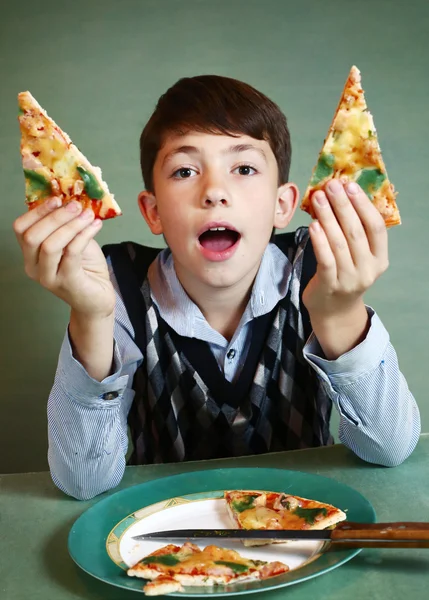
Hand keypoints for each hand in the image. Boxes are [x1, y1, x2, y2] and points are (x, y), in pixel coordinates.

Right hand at [13, 197, 115, 318]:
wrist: (97, 298)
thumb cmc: (84, 268)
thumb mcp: (72, 241)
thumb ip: (66, 225)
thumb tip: (70, 198)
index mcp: (30, 254)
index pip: (20, 228)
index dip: (37, 211)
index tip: (57, 199)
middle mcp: (33, 267)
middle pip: (32, 236)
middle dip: (55, 216)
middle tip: (76, 205)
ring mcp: (48, 277)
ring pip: (50, 245)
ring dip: (71, 225)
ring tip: (89, 215)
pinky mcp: (67, 282)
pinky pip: (72, 253)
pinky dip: (84, 235)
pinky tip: (96, 226)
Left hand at [302, 179, 388, 357]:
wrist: (333, 310)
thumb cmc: (344, 274)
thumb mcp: (358, 256)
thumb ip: (355, 232)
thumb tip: (341, 195)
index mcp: (380, 258)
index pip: (376, 227)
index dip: (363, 205)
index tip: (350, 186)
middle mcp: (368, 269)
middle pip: (356, 232)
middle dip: (342, 206)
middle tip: (330, 186)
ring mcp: (350, 279)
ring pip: (339, 243)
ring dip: (328, 218)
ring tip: (318, 199)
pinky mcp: (330, 286)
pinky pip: (326, 260)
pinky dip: (320, 241)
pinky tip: (313, 225)